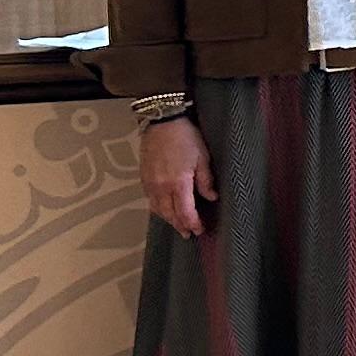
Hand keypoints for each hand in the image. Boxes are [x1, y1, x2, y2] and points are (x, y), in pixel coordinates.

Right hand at [139, 116, 217, 236]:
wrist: (162, 121)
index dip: (193, 224)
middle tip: (189, 233)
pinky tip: (165, 210)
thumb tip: (211, 198)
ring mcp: (150, 184)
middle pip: (170, 215)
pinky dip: (158, 209)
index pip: (185, 213)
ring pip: (158, 210)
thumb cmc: (186, 137)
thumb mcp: (203, 157)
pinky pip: (150, 201)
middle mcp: (161, 188)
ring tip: (178, 225)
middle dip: (180, 226)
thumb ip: (206, 181)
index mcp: (178, 184)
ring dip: (169, 220)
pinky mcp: (143, 178)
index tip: (200, 230)